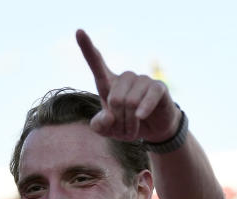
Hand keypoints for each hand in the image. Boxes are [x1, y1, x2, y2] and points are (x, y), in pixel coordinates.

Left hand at [77, 29, 180, 143]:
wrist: (152, 129)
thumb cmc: (125, 125)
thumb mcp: (108, 130)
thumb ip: (99, 126)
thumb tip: (108, 115)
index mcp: (108, 83)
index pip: (96, 63)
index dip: (87, 47)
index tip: (78, 31)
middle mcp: (125, 77)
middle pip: (114, 99)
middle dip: (118, 120)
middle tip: (124, 127)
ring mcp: (142, 80)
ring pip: (130, 102)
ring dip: (130, 121)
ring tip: (134, 125)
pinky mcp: (158, 87)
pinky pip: (148, 98)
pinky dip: (143, 111)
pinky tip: (141, 116)